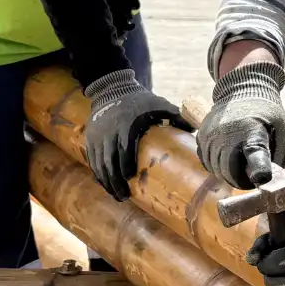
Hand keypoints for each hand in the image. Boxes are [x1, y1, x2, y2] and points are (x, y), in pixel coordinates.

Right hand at [83, 69, 186, 201]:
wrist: (111, 89)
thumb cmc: (139, 100)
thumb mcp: (158, 103)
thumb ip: (175, 115)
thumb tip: (194, 130)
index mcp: (127, 124)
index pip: (124, 146)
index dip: (125, 163)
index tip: (130, 178)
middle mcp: (109, 131)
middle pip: (109, 160)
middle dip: (115, 180)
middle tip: (124, 196)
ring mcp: (97, 136)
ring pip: (99, 163)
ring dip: (107, 181)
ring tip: (117, 195)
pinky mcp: (90, 139)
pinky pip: (92, 160)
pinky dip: (98, 174)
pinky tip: (106, 185)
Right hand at [196, 61, 284, 187]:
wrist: (243, 89)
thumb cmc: (267, 115)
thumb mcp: (281, 133)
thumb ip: (275, 160)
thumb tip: (268, 184)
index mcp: (253, 130)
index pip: (255, 154)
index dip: (259, 170)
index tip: (261, 179)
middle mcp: (227, 133)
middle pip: (230, 171)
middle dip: (241, 180)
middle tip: (251, 174)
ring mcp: (211, 135)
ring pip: (217, 170)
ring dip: (229, 173)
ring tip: (240, 159)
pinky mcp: (201, 137)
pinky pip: (207, 163)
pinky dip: (218, 165)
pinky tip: (228, 154)